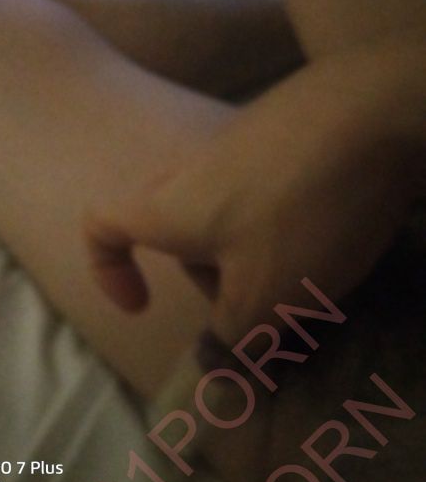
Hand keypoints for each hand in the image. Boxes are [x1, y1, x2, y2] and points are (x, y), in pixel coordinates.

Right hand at [84, 47, 421, 343]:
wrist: (379, 108)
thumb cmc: (303, 210)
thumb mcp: (266, 296)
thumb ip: (235, 341)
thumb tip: (217, 374)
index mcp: (170, 208)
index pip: (102, 226)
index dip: (108, 271)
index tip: (142, 307)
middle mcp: (195, 168)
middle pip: (181, 234)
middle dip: (214, 282)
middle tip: (266, 307)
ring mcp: (243, 142)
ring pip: (232, 216)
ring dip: (259, 256)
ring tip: (316, 274)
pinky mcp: (290, 131)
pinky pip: (271, 191)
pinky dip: (291, 224)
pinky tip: (339, 231)